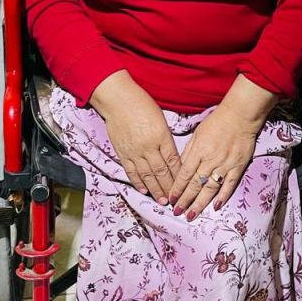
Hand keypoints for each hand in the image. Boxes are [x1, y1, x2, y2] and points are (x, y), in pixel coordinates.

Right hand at [104, 88, 181, 204]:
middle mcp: (149, 147)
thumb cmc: (141, 104)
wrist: (117, 100)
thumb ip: (166, 139)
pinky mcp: (122, 153)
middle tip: (175, 200)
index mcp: (162, 136)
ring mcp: (134, 151)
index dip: (179, 176)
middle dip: (169, 188)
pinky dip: (138, 182)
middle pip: (161, 172)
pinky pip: (131, 171)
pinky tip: (144, 190)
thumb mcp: (160, 120)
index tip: (184, 186)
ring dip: (155, 190)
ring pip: (147, 175)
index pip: (173, 161)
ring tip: (162, 201)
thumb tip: (171, 156)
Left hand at [168, 102, 257, 218]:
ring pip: (210, 189)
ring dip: (200, 203)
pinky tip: (215, 207)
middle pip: (195, 184)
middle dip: (185, 200)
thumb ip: (188, 152)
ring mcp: (225, 165)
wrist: (240, 116)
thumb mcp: (197, 134)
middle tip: (177, 212)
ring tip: (191, 215)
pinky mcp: (238, 167)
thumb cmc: (216, 122)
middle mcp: (211, 160)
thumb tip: (180, 168)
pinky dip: (223, 197)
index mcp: (198, 151)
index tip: (171, 199)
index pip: (184, 174)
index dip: (177, 189)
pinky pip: (229, 185)